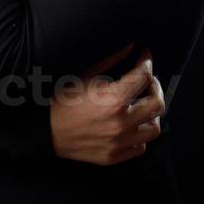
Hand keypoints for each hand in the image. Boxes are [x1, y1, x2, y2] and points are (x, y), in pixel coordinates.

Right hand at [49, 42, 165, 165]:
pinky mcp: (114, 156)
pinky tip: (131, 124)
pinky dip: (140, 134)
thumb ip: (111, 60)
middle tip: (146, 80)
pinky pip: (140, 147)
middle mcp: (120, 123)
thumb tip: (129, 47)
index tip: (144, 56)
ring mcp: (119, 143)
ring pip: (154, 128)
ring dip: (151, 113)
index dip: (146, 62)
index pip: (143, 76)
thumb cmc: (63, 100)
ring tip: (141, 104)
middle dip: (154, 86)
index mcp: (113, 99)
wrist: (45, 130)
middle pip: (157, 103)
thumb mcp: (86, 75)